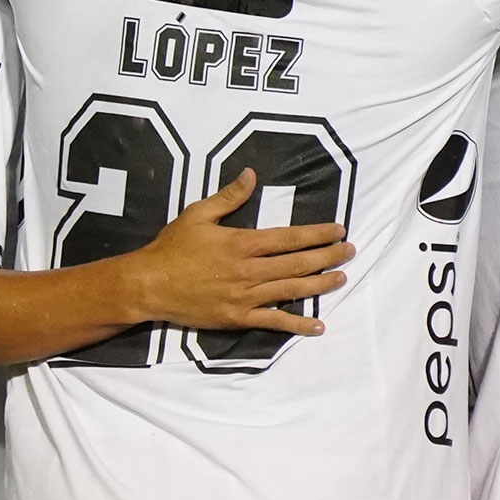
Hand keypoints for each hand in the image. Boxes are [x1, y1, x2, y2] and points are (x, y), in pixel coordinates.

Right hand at [125, 169, 353, 335]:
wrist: (148, 285)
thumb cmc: (172, 247)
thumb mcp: (198, 214)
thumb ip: (229, 196)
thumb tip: (251, 174)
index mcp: (243, 243)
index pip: (289, 238)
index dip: (317, 234)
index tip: (338, 230)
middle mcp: (250, 271)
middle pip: (298, 264)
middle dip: (328, 257)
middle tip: (351, 251)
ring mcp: (246, 297)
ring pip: (292, 290)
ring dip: (320, 285)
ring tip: (342, 278)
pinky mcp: (238, 318)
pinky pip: (274, 322)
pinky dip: (297, 324)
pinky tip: (317, 325)